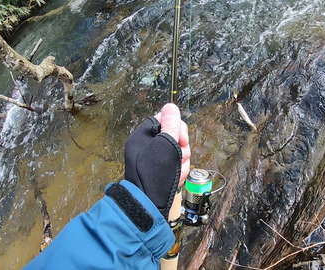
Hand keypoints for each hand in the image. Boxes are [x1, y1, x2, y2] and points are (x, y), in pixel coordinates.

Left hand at [125, 104, 189, 219]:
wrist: (150, 204)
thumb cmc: (155, 174)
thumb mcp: (166, 145)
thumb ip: (171, 125)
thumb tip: (170, 106)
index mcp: (143, 136)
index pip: (163, 119)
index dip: (176, 126)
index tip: (180, 138)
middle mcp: (147, 146)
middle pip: (173, 134)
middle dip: (181, 146)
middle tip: (178, 157)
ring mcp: (154, 159)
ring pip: (177, 150)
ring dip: (181, 160)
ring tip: (176, 170)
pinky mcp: (160, 171)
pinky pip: (175, 164)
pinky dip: (179, 170)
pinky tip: (176, 177)